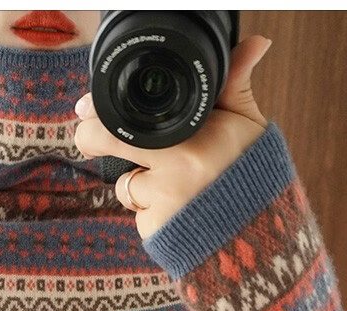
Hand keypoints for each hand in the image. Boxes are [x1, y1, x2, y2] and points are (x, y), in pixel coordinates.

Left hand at [74, 35, 272, 240]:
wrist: (260, 230)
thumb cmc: (251, 172)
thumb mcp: (247, 124)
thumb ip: (236, 84)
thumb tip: (255, 43)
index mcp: (190, 136)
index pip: (125, 118)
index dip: (99, 113)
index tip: (87, 110)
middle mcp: (172, 169)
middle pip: (105, 145)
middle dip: (92, 140)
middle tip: (90, 140)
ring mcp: (162, 203)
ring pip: (125, 185)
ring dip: (138, 184)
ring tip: (173, 186)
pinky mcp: (156, 232)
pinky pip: (139, 217)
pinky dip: (152, 214)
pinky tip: (176, 212)